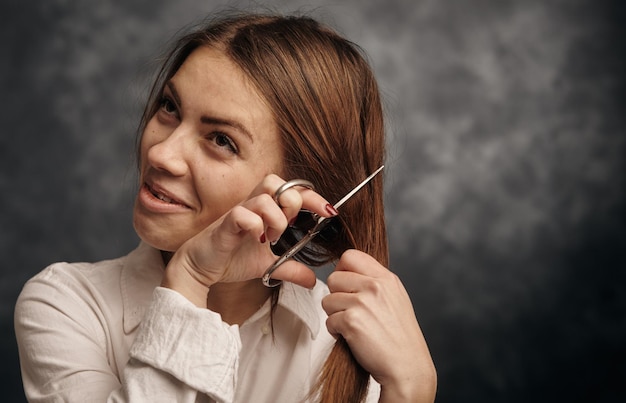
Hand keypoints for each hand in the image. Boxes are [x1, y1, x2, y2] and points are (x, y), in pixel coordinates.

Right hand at [161, 174, 334, 305]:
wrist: (202, 269)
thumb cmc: (232, 258)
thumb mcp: (268, 265)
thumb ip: (291, 268)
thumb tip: (313, 280)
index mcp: (265, 210)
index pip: (292, 191)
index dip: (313, 197)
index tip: (329, 213)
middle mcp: (253, 206)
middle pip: (277, 181)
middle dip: (292, 201)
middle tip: (291, 225)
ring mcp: (239, 212)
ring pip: (264, 196)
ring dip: (276, 217)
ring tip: (272, 237)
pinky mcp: (225, 224)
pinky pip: (243, 214)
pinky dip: (255, 225)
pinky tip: (256, 239)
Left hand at [322, 250, 436, 401]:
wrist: (407, 367)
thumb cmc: (400, 339)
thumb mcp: (395, 299)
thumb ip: (375, 283)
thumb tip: (349, 274)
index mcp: (386, 278)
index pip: (351, 256)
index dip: (342, 270)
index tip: (346, 286)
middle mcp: (375, 286)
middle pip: (334, 277)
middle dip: (336, 296)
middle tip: (349, 311)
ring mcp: (363, 303)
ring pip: (327, 300)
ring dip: (335, 315)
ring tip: (353, 326)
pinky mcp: (352, 321)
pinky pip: (329, 320)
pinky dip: (336, 331)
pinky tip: (352, 337)